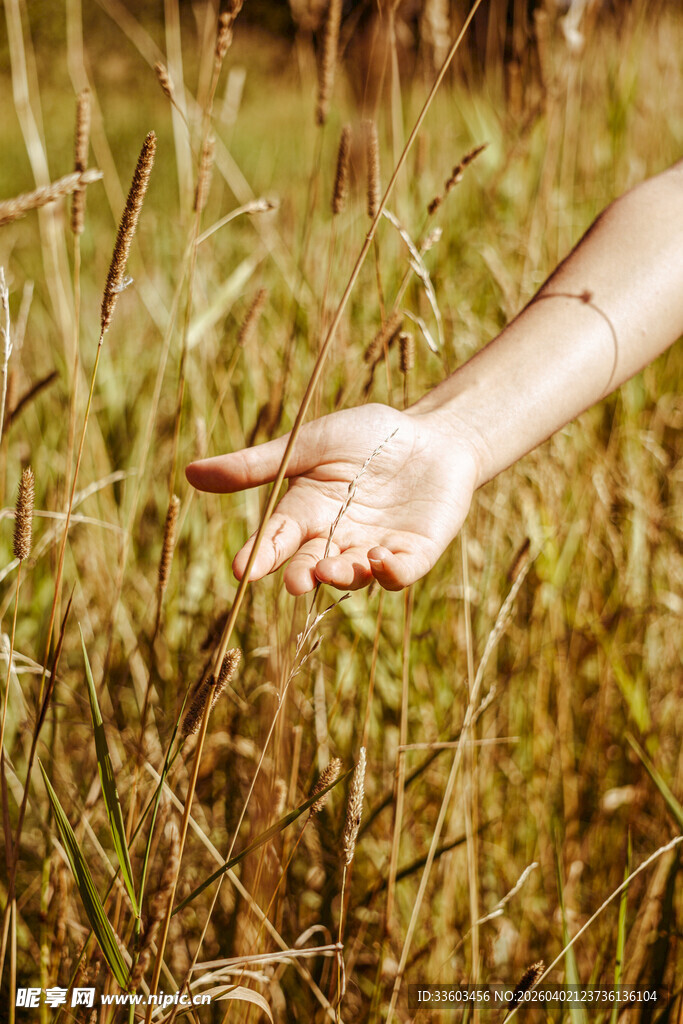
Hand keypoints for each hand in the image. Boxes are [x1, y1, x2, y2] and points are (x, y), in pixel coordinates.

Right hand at [185, 403, 480, 593]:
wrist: (433, 434)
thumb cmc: (367, 436)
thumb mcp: (310, 444)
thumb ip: (257, 465)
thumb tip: (190, 474)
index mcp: (306, 512)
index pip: (278, 537)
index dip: (260, 554)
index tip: (242, 570)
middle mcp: (337, 538)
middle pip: (313, 563)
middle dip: (304, 574)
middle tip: (297, 582)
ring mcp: (375, 548)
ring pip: (354, 573)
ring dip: (344, 575)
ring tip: (334, 569)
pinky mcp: (415, 552)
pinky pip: (400, 572)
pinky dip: (391, 573)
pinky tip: (382, 561)